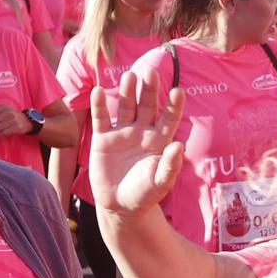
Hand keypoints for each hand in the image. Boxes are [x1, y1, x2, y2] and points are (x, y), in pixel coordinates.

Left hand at [0, 103, 32, 135]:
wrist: (27, 120)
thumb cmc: (12, 115)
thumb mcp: (3, 110)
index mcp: (3, 107)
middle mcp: (8, 112)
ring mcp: (12, 120)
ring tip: (3, 127)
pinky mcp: (16, 128)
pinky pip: (3, 133)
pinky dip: (2, 133)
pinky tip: (5, 131)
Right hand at [90, 73, 185, 215]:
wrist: (120, 206)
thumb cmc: (145, 194)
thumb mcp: (161, 183)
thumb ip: (170, 166)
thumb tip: (179, 146)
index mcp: (160, 140)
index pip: (169, 118)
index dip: (174, 105)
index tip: (178, 91)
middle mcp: (142, 131)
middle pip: (147, 105)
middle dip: (149, 90)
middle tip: (151, 72)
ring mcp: (122, 133)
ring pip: (125, 107)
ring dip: (126, 92)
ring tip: (129, 76)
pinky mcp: (102, 139)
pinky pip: (101, 119)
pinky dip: (98, 105)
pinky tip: (97, 91)